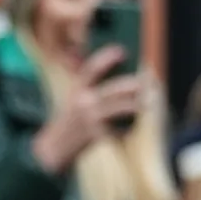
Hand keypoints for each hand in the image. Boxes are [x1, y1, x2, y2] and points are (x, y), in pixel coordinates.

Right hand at [31, 47, 142, 175]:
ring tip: (146, 104)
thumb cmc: (70, 119)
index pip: (93, 67)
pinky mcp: (95, 136)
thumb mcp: (74, 97)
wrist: (55, 147)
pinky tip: (132, 127)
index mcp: (77, 87)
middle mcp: (83, 101)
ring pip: (118, 109)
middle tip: (144, 82)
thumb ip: (90, 86)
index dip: (108, 57)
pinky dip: (126, 129)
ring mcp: (90, 119)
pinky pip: (117, 130)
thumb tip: (120, 78)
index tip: (123, 52)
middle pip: (113, 89)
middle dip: (131, 85)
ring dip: (134, 105)